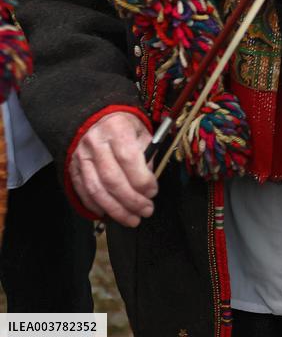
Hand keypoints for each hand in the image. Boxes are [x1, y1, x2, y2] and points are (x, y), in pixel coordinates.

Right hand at [69, 112, 156, 226]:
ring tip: (132, 219)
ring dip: (116, 210)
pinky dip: (96, 207)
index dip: (143, 181)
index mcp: (116, 129)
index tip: (153, 192)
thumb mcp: (140, 130)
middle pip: (113, 179)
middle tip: (146, 211)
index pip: (129, 160)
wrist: (94, 117)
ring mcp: (81, 157)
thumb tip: (148, 184)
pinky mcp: (72, 168)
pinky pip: (83, 192)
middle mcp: (95, 143)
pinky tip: (110, 214)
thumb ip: (146, 155)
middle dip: (132, 201)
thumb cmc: (123, 125)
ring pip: (97, 190)